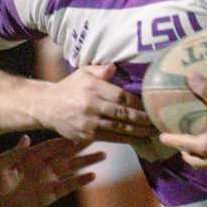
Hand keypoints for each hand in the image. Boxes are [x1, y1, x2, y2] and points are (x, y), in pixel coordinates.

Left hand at [0, 136, 94, 206]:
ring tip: (103, 155)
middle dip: (84, 146)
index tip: (81, 130)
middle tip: (101, 136)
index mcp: (34, 154)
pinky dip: (80, 181)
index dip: (67, 138)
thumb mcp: (1, 163)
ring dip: (87, 162)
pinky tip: (93, 176)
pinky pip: (68, 186)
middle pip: (68, 153)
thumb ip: (14, 152)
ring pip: (72, 168)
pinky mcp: (50, 194)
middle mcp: (45, 164)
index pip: (54, 144)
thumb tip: (26, 138)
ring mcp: (49, 179)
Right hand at [38, 62, 154, 142]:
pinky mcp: (85, 135)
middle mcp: (90, 105)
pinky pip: (110, 138)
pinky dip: (127, 139)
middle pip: (122, 113)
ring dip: (139, 131)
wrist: (46, 106)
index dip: (138, 103)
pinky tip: (139, 139)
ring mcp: (88, 122)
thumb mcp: (83, 73)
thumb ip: (101, 70)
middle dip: (143, 119)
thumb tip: (115, 67)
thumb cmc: (70, 87)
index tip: (153, 105)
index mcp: (92, 87)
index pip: (120, 96)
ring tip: (154, 132)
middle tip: (160, 121)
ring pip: (118, 128)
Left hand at [159, 75, 206, 172]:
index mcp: (205, 146)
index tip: (162, 138)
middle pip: (194, 161)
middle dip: (187, 154)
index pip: (182, 143)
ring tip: (203, 154)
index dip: (171, 139)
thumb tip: (190, 75)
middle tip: (184, 148)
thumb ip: (206, 90)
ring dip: (203, 162)